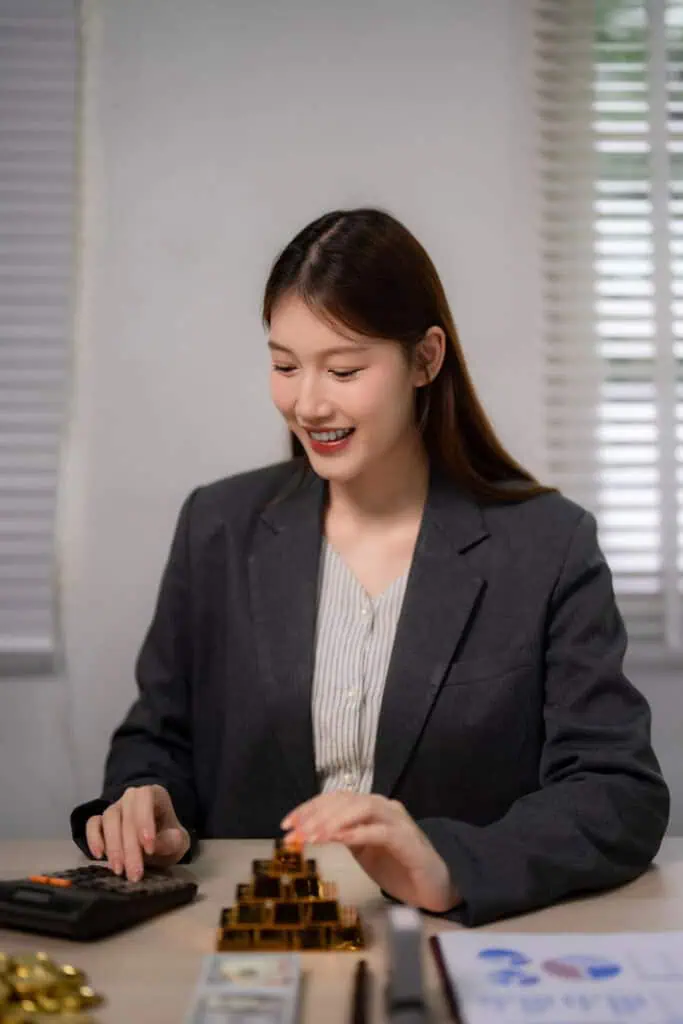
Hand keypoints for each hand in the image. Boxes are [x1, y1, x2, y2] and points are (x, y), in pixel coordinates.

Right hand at [85, 784, 189, 880]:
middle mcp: (132, 797)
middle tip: (135, 873)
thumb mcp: (178, 842)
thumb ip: (171, 841)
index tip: (149, 848)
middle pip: (127, 814)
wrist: (157, 845)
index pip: (145, 797)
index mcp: (154, 794)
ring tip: (119, 870)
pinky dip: (93, 838)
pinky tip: (99, 855)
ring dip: (113, 846)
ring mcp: (115, 808)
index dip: (144, 820)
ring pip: (109, 818)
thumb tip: (154, 845)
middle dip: (130, 847)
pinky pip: (92, 824)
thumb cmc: (169, 838)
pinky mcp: (101, 821)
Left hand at [281, 793, 460, 913]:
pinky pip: (380, 830)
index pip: (334, 799)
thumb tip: (306, 833)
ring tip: (312, 836)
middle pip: (345, 800)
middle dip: (315, 814)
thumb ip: (341, 836)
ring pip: (362, 808)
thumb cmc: (397, 867)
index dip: (308, 808)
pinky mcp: (408, 840)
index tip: (285, 825)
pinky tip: (339, 839)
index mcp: (369, 808)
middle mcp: (383, 807)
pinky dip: (358, 832)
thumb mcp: (362, 850)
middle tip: (294, 834)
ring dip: (334, 820)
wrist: (436, 886)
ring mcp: (397, 820)